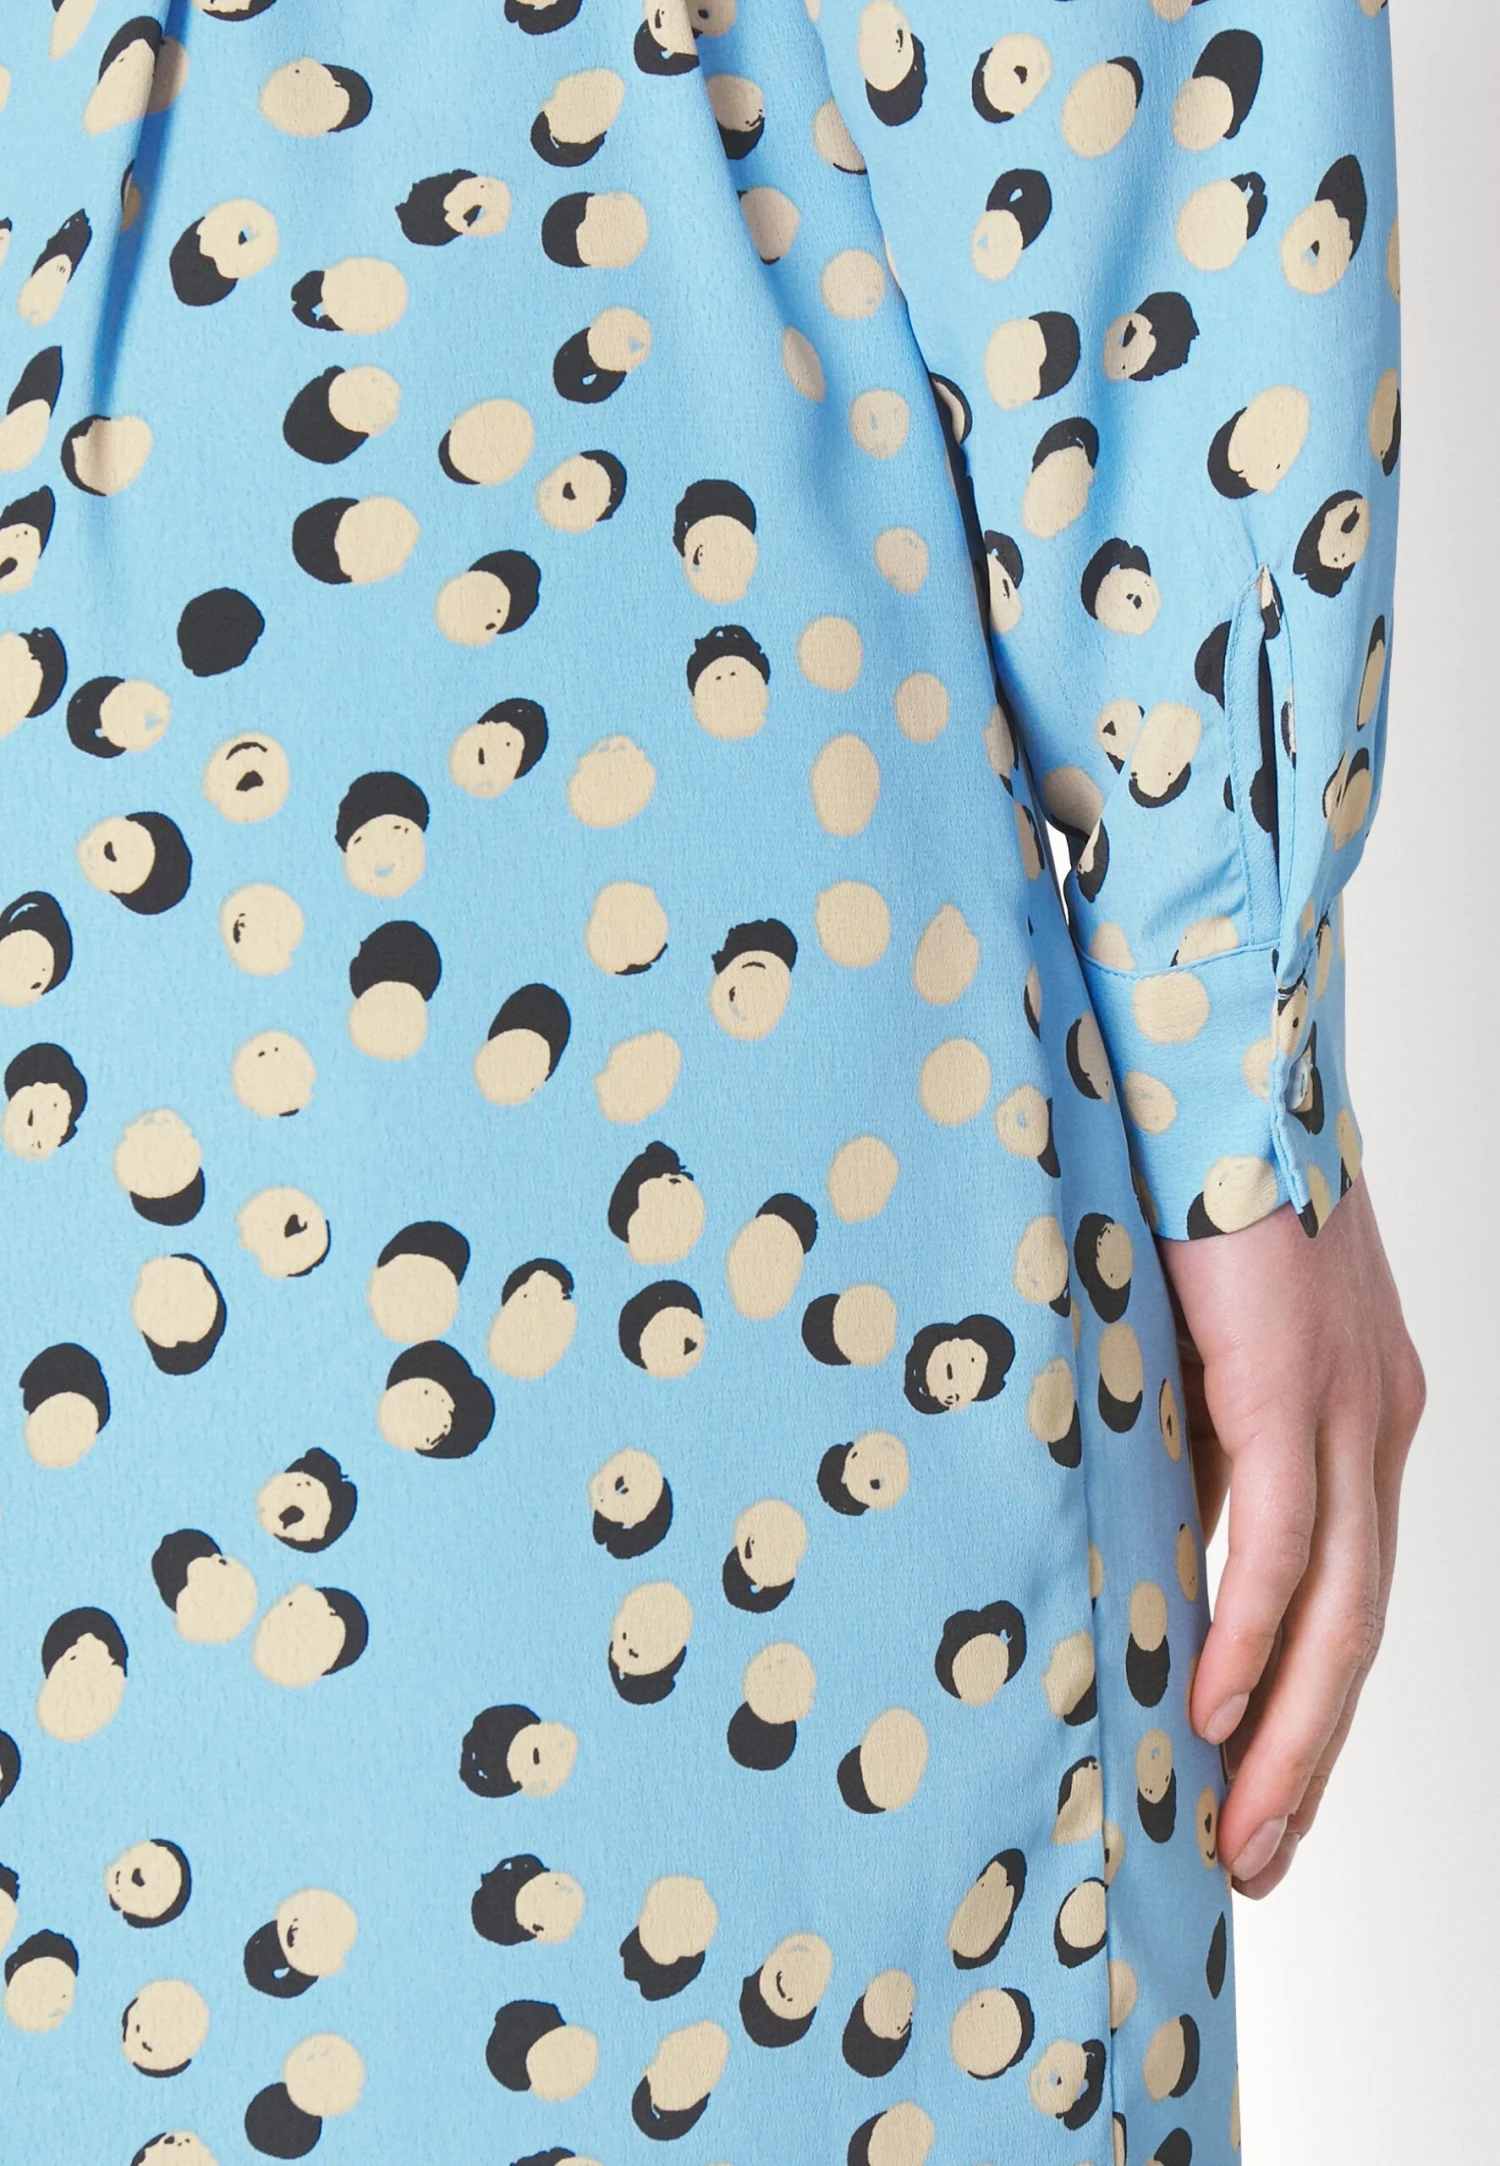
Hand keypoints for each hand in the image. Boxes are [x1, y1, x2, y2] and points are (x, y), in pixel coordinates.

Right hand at [1157, 1175, 1424, 1896]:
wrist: (1214, 1062)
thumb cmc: (1190, 1193)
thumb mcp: (1193, 1351)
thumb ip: (1196, 1450)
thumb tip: (1160, 1546)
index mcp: (1361, 1417)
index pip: (1346, 1592)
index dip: (1307, 1702)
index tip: (1258, 1789)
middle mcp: (1378, 1424)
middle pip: (1359, 1628)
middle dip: (1309, 1756)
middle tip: (1256, 1856)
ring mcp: (1349, 1405)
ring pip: (1340, 1606)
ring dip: (1290, 1729)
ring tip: (1242, 1825)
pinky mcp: (1296, 1380)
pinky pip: (1286, 1535)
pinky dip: (1252, 1631)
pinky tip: (1215, 1706)